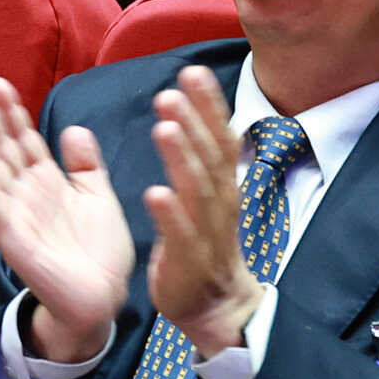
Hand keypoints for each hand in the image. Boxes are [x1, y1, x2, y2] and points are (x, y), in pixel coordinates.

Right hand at [0, 72, 133, 364]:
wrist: (103, 300)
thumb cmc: (100, 252)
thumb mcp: (99, 197)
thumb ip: (86, 165)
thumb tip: (72, 129)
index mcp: (44, 180)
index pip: (21, 136)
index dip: (8, 108)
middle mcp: (24, 192)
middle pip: (0, 144)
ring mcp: (15, 213)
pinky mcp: (13, 237)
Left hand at [137, 66, 268, 358]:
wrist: (217, 307)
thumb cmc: (206, 243)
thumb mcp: (208, 194)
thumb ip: (199, 155)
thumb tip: (186, 110)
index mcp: (223, 185)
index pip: (220, 138)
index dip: (208, 106)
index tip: (192, 71)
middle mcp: (220, 203)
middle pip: (210, 157)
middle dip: (194, 121)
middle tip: (172, 90)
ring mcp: (207, 231)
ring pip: (197, 190)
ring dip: (182, 158)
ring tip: (165, 127)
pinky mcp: (189, 260)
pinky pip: (180, 235)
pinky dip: (170, 214)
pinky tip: (155, 193)